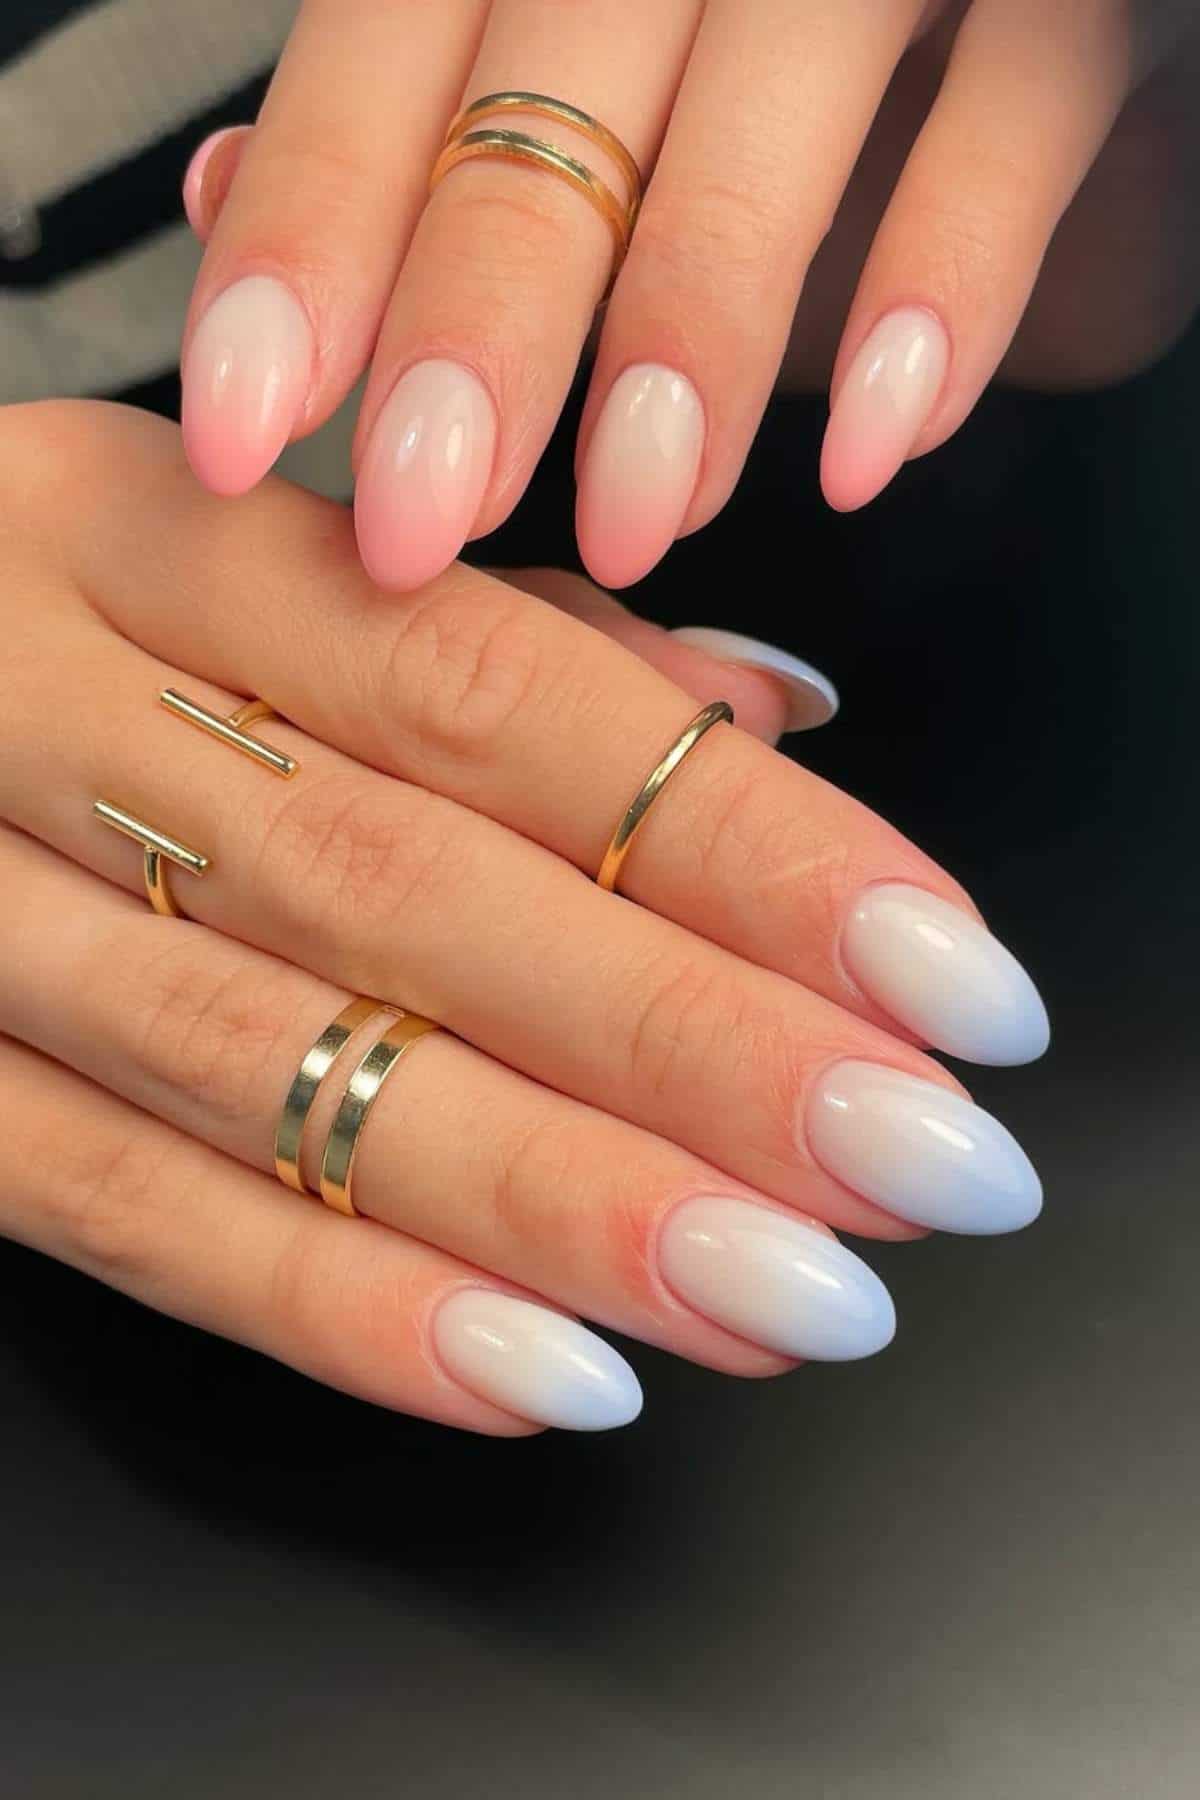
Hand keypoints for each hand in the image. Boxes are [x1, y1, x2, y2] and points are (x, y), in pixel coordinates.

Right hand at [0, 401, 1046, 1433]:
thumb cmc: (41, 610)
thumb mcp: (242, 550)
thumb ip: (491, 635)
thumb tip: (768, 713)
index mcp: (160, 536)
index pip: (506, 691)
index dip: (742, 840)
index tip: (942, 973)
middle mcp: (45, 704)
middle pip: (411, 893)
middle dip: (690, 1046)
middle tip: (914, 1163)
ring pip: (274, 1073)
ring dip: (553, 1205)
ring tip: (783, 1296)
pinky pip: (115, 1213)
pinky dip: (332, 1306)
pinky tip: (539, 1375)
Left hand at [179, 1, 1198, 591]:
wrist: (1030, 17)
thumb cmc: (766, 78)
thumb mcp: (582, 109)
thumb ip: (418, 143)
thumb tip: (220, 201)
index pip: (390, 70)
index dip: (309, 251)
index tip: (240, 433)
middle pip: (552, 110)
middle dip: (478, 327)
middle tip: (418, 518)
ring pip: (765, 120)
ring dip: (689, 336)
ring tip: (633, 520)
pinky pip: (1012, 123)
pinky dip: (941, 289)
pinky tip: (879, 448)